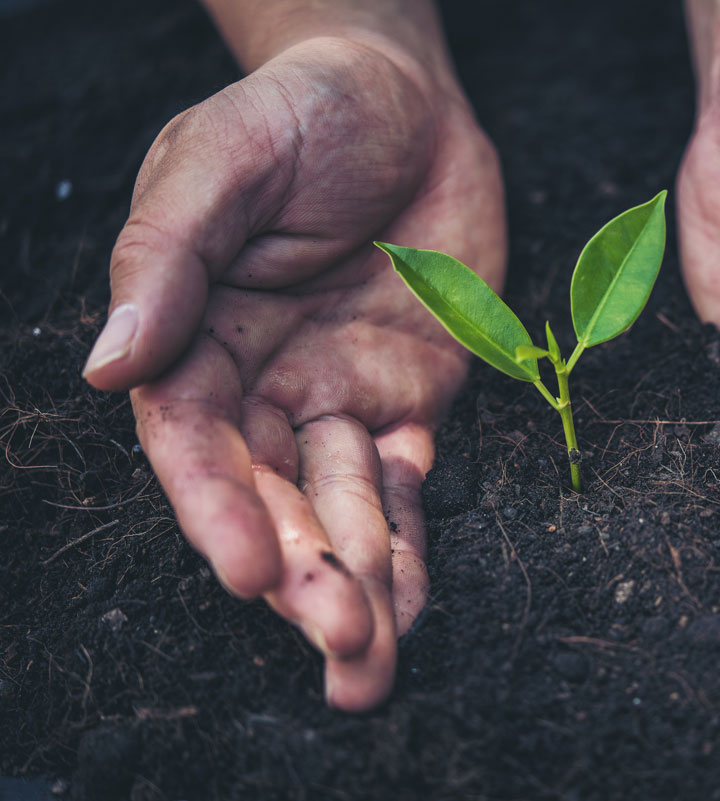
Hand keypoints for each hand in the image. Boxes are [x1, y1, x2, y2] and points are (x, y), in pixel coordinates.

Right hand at [83, 36, 504, 708]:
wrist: (403, 98)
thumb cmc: (300, 112)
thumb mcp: (220, 160)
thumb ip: (165, 258)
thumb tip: (105, 365)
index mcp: (193, 338)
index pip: (194, 443)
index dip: (218, 510)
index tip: (249, 572)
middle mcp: (258, 384)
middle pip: (271, 497)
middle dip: (303, 575)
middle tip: (341, 647)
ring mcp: (334, 397)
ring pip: (338, 508)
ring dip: (358, 583)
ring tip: (374, 655)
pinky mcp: (405, 399)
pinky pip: (402, 484)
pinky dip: (407, 542)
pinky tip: (412, 602)